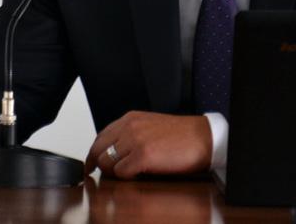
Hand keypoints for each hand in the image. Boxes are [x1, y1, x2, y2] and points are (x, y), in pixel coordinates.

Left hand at [84, 111, 211, 178]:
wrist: (204, 138)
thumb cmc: (182, 136)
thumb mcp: (151, 127)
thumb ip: (131, 134)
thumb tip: (114, 154)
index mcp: (131, 118)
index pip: (100, 137)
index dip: (94, 154)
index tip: (91, 165)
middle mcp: (129, 126)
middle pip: (98, 150)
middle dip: (99, 165)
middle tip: (106, 175)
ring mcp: (135, 140)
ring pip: (107, 163)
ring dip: (114, 173)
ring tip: (127, 175)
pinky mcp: (143, 155)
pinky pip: (121, 173)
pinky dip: (126, 178)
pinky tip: (138, 175)